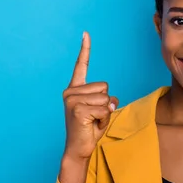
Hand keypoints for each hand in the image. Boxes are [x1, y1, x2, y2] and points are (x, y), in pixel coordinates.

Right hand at [62, 31, 118, 161]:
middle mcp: (70, 91)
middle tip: (94, 116)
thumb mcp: (101, 110)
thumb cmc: (90, 128)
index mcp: (75, 89)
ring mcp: (72, 100)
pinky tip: (92, 125)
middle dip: (106, 103)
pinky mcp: (78, 110)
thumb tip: (111, 102)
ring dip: (105, 112)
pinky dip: (104, 119)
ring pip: (106, 98)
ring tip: (93, 121)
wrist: (78, 149)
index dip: (85, 49)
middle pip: (105, 86)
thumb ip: (107, 100)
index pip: (81, 66)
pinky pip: (104, 109)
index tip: (86, 33)